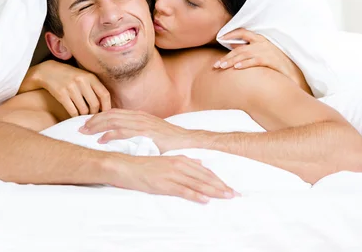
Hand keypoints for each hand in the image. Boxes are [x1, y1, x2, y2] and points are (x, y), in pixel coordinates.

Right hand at [35, 60, 111, 116]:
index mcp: (90, 77)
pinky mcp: (61, 95)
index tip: (106, 113)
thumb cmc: (70, 76)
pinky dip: (75, 116)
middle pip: (95, 104)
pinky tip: (75, 115)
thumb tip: (106, 105)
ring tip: (83, 115)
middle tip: (93, 116)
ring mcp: (71, 88)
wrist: (49, 71)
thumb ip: (94, 88)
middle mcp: (82, 81)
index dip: (107, 106)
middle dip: (95, 113)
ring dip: (84, 115)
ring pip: (83, 110)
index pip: (104, 94)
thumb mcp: (84, 77)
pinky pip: (72, 111)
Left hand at [81, 109, 192, 152]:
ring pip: (114, 122)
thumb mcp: (150, 131)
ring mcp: (142, 123)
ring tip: (86, 133)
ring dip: (98, 127)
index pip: (114, 112)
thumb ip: (136, 131)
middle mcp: (138, 116)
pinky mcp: (145, 133)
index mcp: (138, 115)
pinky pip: (124, 132)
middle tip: (81, 128)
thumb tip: (123, 135)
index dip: (99, 116)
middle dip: (94, 120)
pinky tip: (101, 139)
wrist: (186, 140)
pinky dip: (111, 135)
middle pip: (110, 115)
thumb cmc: (169, 138)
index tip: (87, 123)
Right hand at [110, 154, 237, 202]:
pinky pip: (183, 190)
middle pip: (205, 177)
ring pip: (197, 184)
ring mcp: (171, 174)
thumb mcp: (166, 161)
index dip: (219, 180)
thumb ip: (184, 162)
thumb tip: (200, 163)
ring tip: (226, 197)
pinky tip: (205, 200)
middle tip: (236, 195)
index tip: (231, 188)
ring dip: (214, 191)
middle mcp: (178, 165)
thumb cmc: (144, 165)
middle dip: (221, 186)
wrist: (125, 166)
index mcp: (180, 160)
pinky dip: (195, 195)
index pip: (205, 171)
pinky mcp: (164, 184)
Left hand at [215, 28, 296, 78]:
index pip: (243, 32)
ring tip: (222, 66)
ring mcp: (266, 51)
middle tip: (216, 64)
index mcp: (260, 39)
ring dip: (231, 61)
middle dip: (227, 56)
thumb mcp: (262, 51)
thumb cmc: (276, 61)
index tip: (220, 38)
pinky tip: (236, 67)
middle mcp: (262, 43)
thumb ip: (248, 47)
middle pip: (240, 48)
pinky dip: (245, 64)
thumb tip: (232, 45)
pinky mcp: (270, 60)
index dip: (231, 34)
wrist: (294, 71)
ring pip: (244, 55)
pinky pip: (254, 61)